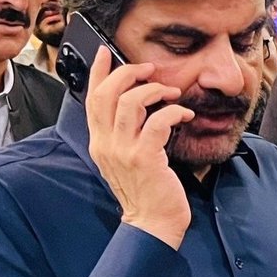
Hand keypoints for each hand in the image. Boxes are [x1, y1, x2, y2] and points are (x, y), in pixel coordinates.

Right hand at [84, 47, 194, 248]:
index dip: (98, 72)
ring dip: (154, 90)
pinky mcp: (145, 157)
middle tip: (150, 70)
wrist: (152, 223)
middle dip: (129, 73)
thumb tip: (138, 105)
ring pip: (131, 102)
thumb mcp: (126, 159)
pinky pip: (158, 121)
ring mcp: (124, 151)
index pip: (92, 99)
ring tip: (172, 93)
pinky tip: (184, 115)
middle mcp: (107, 144)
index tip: (105, 53)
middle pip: (108, 93)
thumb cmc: (146, 191)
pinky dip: (173, 112)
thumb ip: (124, 134)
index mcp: (100, 142)